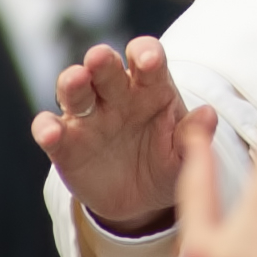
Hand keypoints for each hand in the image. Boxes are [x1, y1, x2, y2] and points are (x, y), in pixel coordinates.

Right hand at [35, 36, 197, 232]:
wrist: (141, 202)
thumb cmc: (166, 165)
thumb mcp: (184, 156)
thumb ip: (194, 135)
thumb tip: (209, 114)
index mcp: (151, 90)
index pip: (148, 62)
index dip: (146, 55)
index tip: (148, 59)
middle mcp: (116, 96)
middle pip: (106, 69)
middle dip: (102, 61)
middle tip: (100, 57)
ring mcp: (87, 117)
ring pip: (75, 91)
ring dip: (72, 82)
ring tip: (75, 79)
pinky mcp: (64, 143)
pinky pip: (51, 131)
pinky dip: (47, 128)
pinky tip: (50, 132)